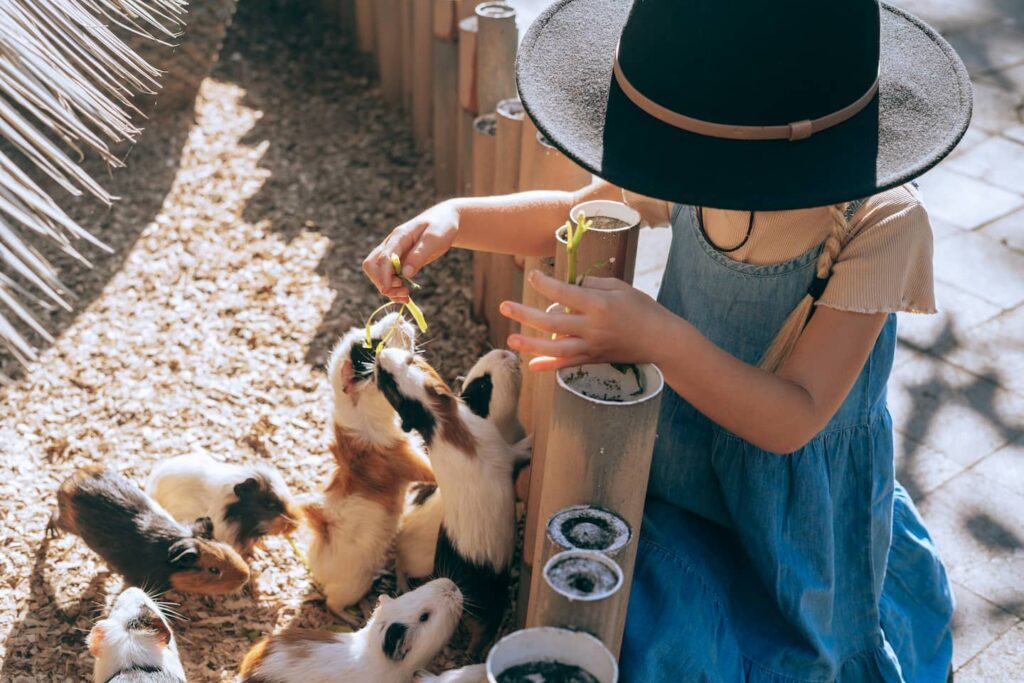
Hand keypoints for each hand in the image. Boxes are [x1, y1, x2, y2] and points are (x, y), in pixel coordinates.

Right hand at [363, 200, 459, 300]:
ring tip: (406, 297)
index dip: (383, 276)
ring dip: (388, 288)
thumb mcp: (434, 239)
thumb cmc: (441, 227)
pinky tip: (405, 295)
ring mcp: (393, 253)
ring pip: (377, 273)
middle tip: (403, 292)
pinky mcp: (398, 261)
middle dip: (382, 282)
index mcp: (399, 236)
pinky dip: (394, 287)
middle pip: (372, 265)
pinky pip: (388, 276)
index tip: (389, 290)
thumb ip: (419, 255)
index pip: (383, 257)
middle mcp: (391, 244)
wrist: (444, 220)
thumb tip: (405, 274)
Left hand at [500, 271, 667, 370]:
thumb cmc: (642, 308)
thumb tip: (569, 286)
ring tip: (511, 339)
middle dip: (525, 314)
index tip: (532, 276)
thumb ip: (592, 284)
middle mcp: (592, 328)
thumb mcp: (619, 288)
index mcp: (599, 305)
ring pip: (554, 347)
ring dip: (530, 344)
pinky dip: (549, 367)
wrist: (660, 340)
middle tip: (504, 306)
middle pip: (552, 321)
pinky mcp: (593, 359)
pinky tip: (532, 366)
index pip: (563, 293)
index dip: (544, 284)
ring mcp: (591, 346)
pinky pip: (567, 365)